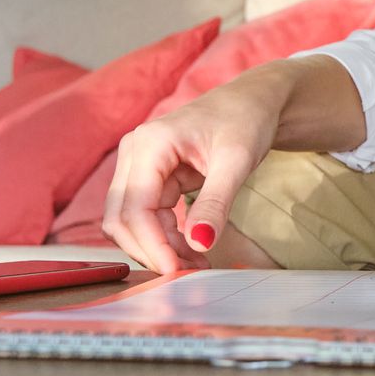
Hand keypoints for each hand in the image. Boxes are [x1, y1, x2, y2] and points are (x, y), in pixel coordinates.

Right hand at [103, 64, 287, 276]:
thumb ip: (216, 203)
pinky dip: (165, 237)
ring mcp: (139, 165)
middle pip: (122, 218)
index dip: (152, 244)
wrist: (253, 102)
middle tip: (188, 273)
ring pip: (131, 221)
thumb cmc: (246, 120)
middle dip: (151, 249)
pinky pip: (147, 216)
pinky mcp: (149, 177)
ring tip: (197, 262)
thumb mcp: (236, 161)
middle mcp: (135, 153)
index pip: (135, 207)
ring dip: (158, 246)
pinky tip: (192, 249)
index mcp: (150, 143)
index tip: (176, 272)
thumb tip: (199, 243)